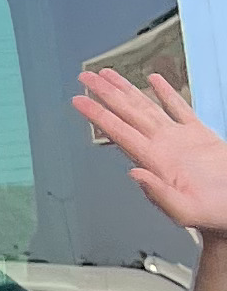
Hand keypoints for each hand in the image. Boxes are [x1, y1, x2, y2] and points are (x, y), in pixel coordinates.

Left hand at [74, 66, 226, 238]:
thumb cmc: (211, 215)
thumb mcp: (184, 211)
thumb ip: (158, 194)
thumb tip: (134, 174)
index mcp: (155, 161)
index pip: (118, 131)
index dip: (98, 114)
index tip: (79, 100)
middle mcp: (161, 146)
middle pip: (126, 113)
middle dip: (106, 94)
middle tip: (85, 76)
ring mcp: (179, 138)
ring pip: (147, 107)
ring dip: (127, 90)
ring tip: (108, 75)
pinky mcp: (200, 134)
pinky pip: (179, 108)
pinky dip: (166, 93)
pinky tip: (153, 80)